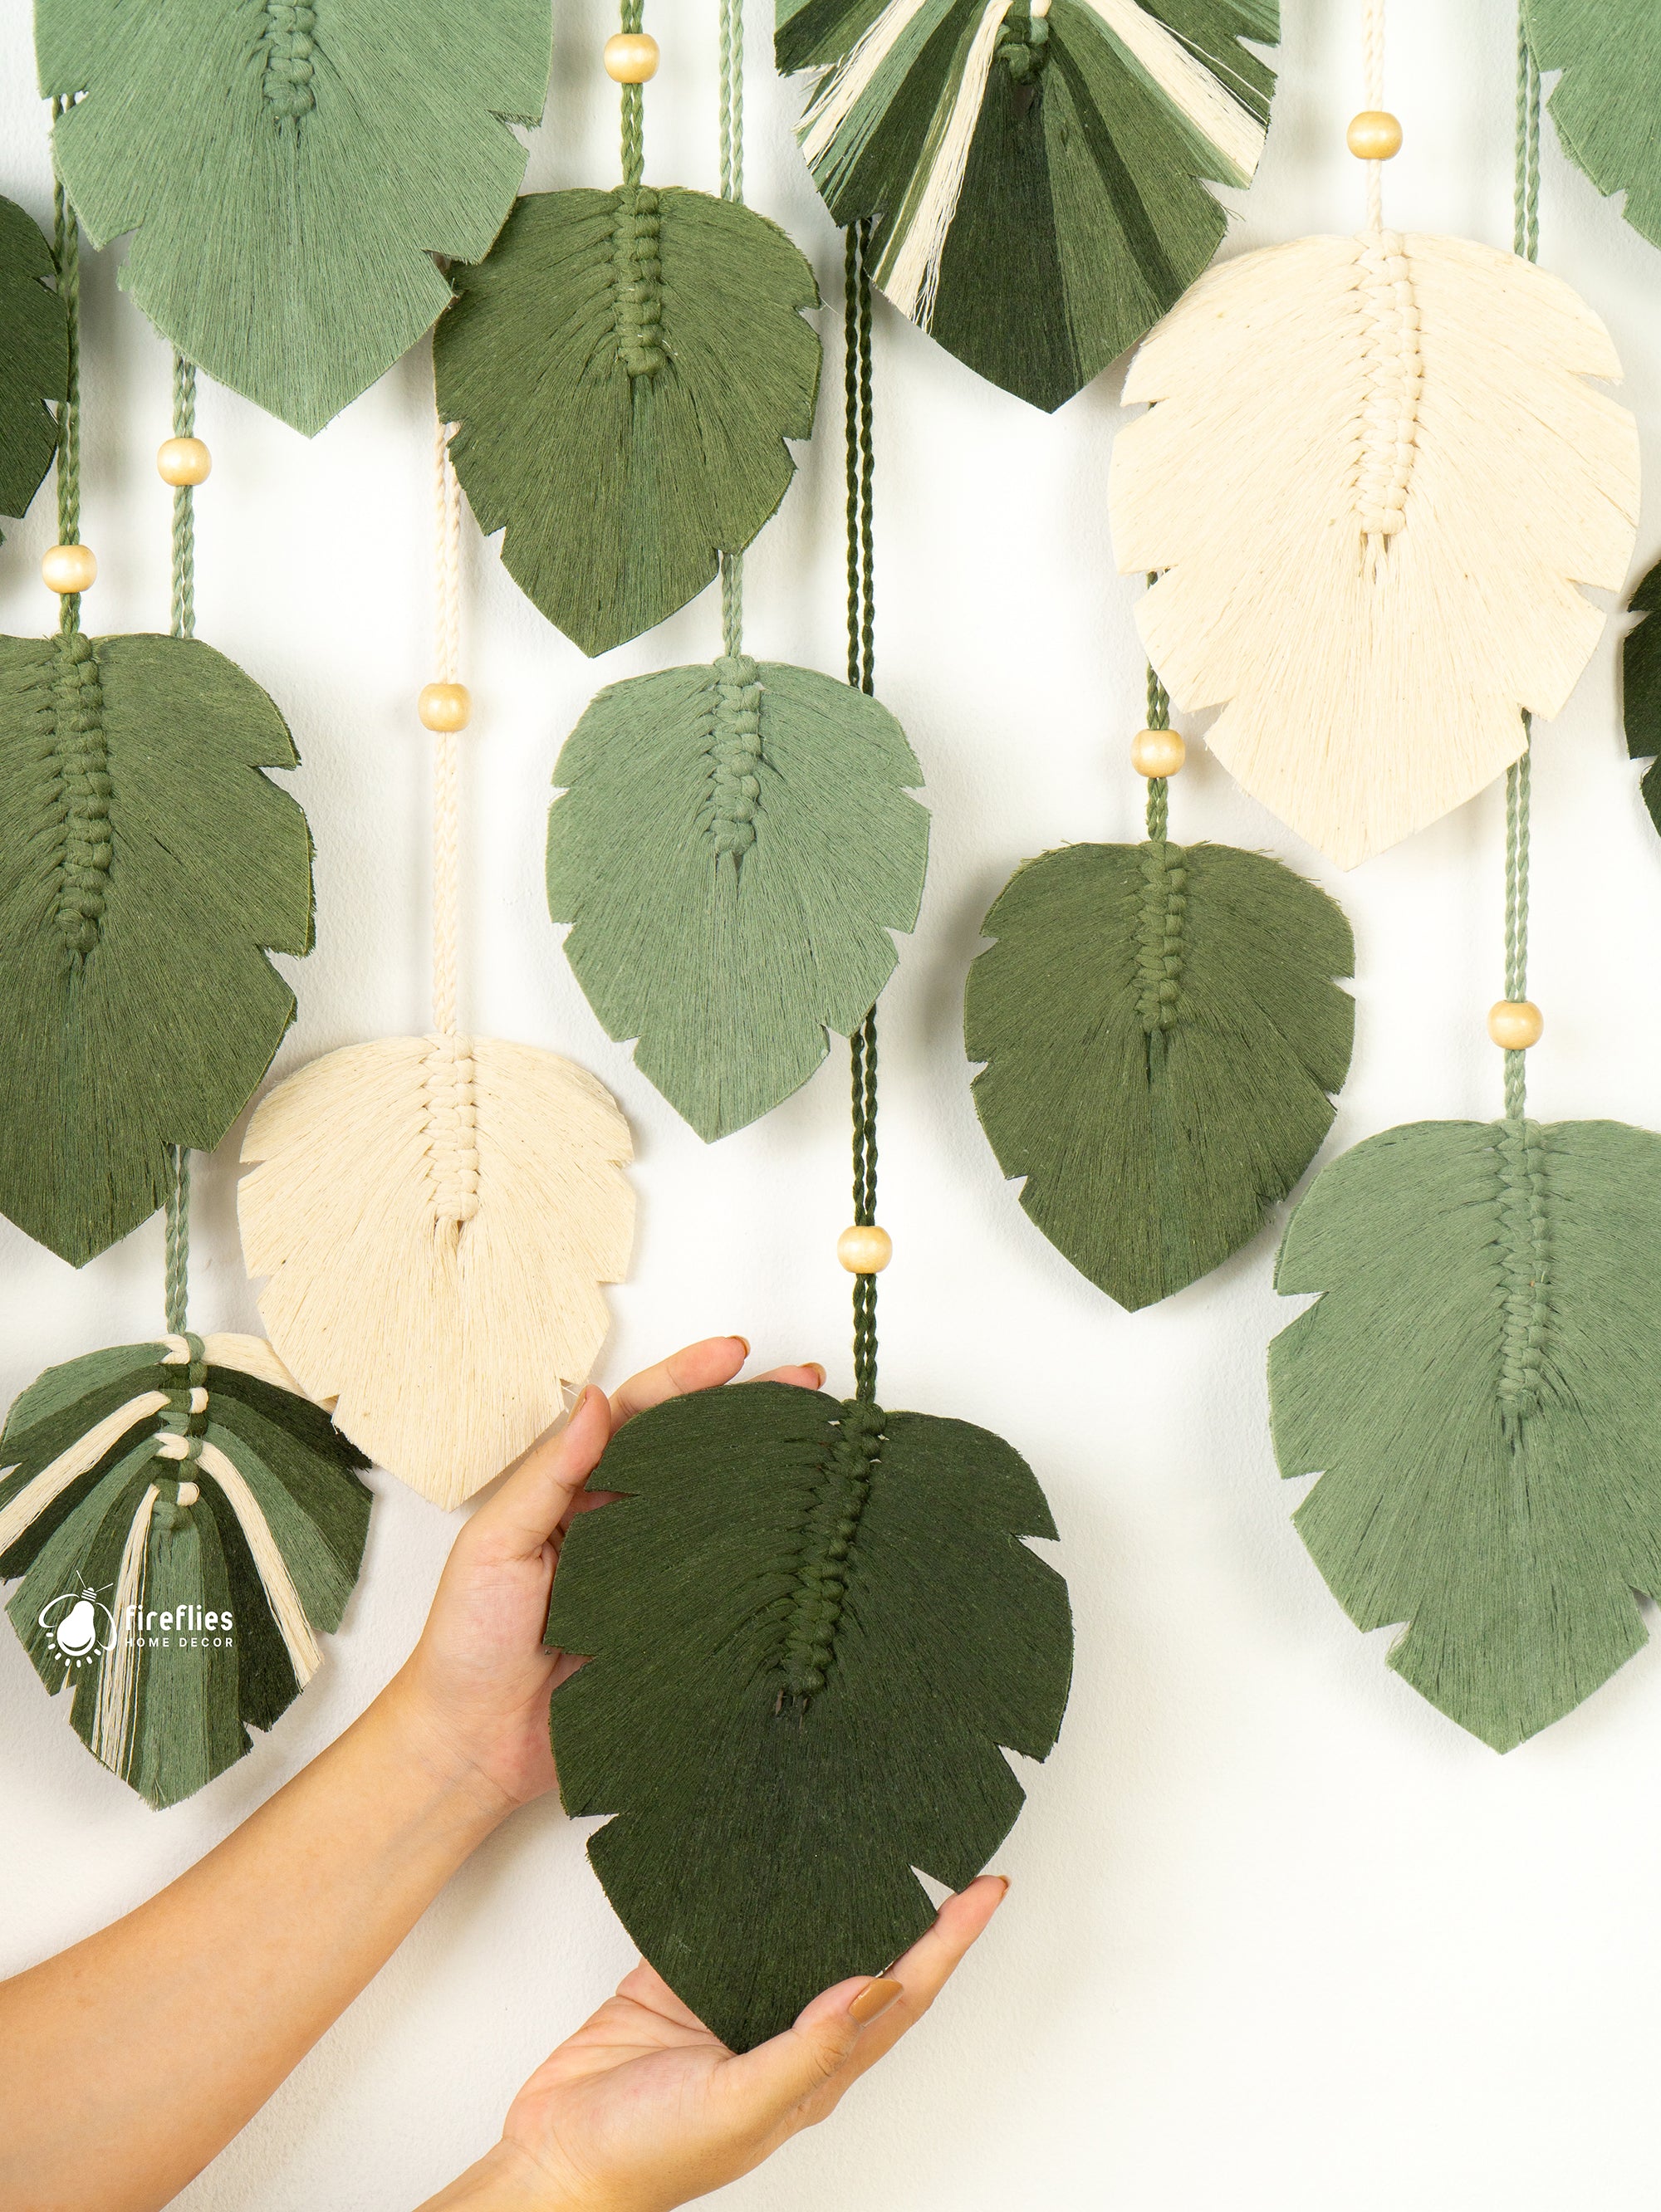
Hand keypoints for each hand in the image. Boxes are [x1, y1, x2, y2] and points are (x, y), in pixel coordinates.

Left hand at [387, 1340, 824, 1814]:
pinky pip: (724, 1585)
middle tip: (805, 1386)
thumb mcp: (493, 1546)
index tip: (736, 1353)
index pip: (639, 1417)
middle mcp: (621, 1524)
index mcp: (576, 1492)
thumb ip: (547, 1474)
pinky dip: (765, 1557)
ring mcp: (652, 1575)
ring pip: (718, 1510)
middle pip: (693, 1453)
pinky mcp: (674, 1628)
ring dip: (768, 1475)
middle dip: (748, 1412)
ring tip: (819, 1444)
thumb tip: (592, 1400)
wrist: (474, 1747)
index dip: (688, 1380)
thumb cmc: (467, 1644)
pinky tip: (802, 1538)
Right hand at [424, 1878, 1008, 2211]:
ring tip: (861, 1825)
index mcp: (817, 2071)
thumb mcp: (739, 2105)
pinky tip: (755, 1844)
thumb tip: (874, 1983)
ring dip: (834, 1884)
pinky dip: (743, 1881)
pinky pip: (723, 1919)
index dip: (952, 1940)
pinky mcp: (678, 1979)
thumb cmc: (646, 2158)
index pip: (905, 1991)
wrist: (554, 2162)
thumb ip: (807, 2049)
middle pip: (867, 1955)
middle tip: (939, 1841)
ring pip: (800, 1929)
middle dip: (911, 1905)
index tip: (988, 1886)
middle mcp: (786, 2032)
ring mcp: (733, 2001)